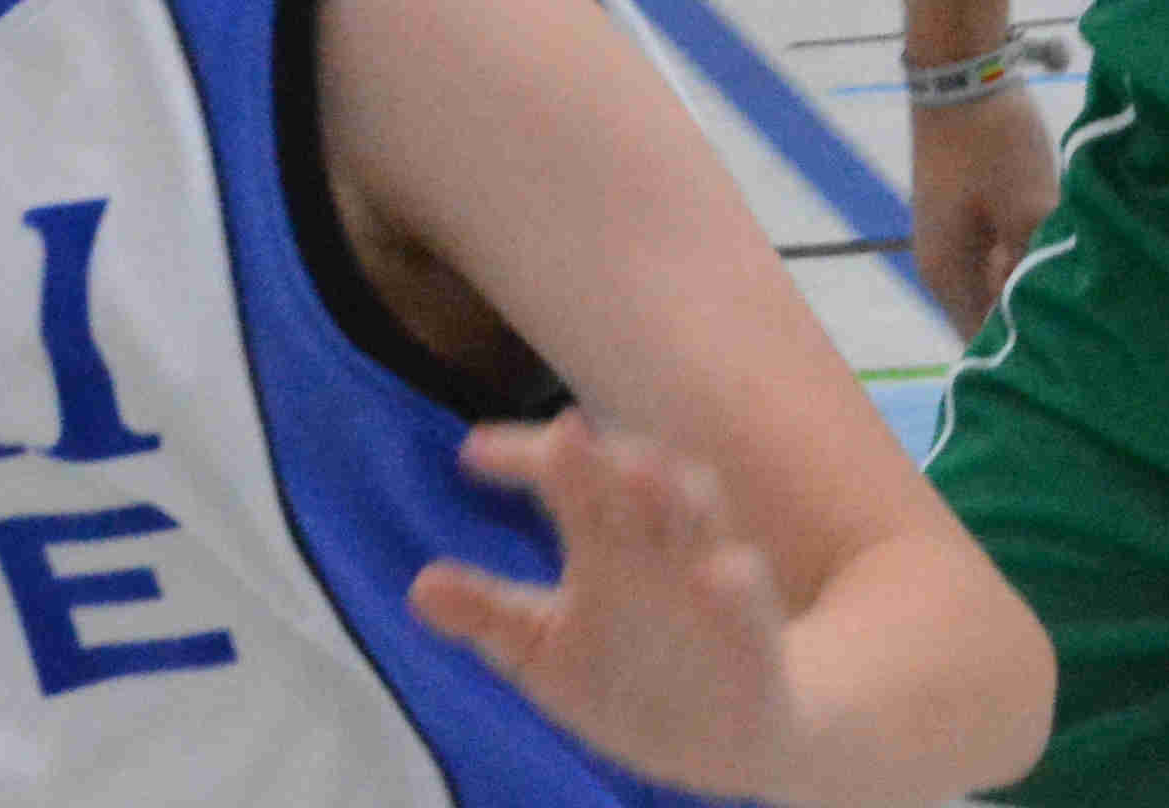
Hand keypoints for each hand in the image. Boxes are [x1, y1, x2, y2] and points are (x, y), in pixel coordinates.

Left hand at [408, 411, 807, 800]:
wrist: (719, 734)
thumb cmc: (623, 674)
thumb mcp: (543, 649)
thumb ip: (488, 614)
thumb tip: (418, 585)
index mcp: (605, 543)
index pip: (567, 477)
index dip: (525, 457)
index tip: (469, 451)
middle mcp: (656, 547)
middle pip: (634, 481)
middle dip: (602, 460)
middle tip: (563, 435)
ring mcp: (707, 584)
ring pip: (699, 518)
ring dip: (671, 493)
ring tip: (637, 472)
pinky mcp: (750, 633)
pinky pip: (749, 602)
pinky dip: (735, 583)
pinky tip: (720, 574)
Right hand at [908, 80, 1057, 331]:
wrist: (960, 70)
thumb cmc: (993, 145)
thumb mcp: (1029, 210)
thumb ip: (1038, 265)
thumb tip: (1053, 306)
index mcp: (948, 276)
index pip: (982, 341)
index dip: (1023, 350)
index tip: (1069, 348)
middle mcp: (942, 263)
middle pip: (991, 308)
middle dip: (1032, 307)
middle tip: (1084, 305)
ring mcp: (951, 232)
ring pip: (999, 273)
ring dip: (1033, 270)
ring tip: (1078, 267)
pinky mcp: (965, 205)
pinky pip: (999, 243)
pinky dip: (1027, 243)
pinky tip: (1061, 230)